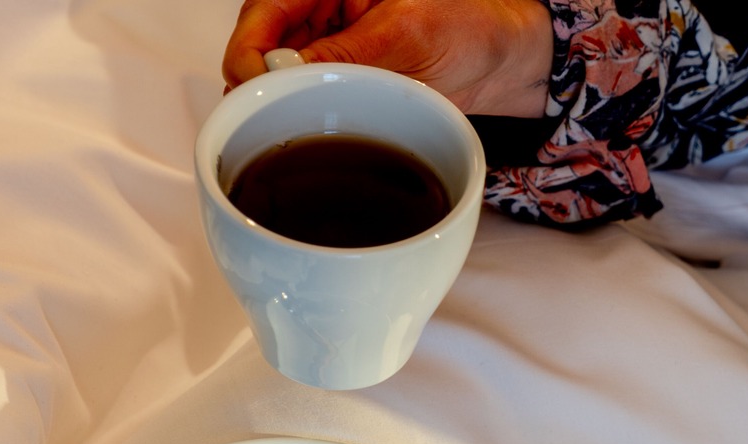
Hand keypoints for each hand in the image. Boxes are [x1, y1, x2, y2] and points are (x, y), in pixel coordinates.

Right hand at [222, 0, 553, 117]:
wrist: (499, 59)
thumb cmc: (469, 24)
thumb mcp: (406, 33)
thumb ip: (346, 52)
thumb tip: (288, 75)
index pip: (262, 12)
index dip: (249, 52)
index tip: (257, 87)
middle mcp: (320, 8)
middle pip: (258, 43)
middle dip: (257, 80)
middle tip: (268, 115)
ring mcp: (325, 42)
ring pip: (273, 72)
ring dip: (276, 98)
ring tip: (289, 122)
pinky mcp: (336, 74)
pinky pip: (301, 94)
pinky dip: (298, 111)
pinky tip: (304, 127)